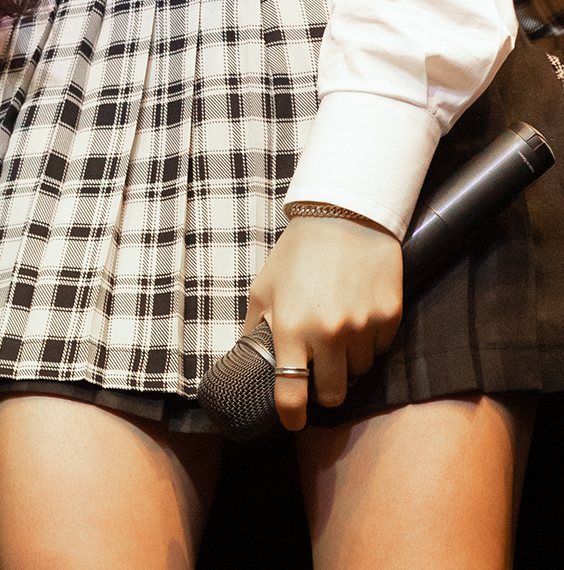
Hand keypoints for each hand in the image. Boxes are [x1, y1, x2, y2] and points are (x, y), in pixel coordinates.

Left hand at [243, 213, 402, 430]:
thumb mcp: (264, 287)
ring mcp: (361, 327)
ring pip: (360, 372)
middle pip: (332, 394)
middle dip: (325, 390)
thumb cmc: (297, 253)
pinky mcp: (389, 317)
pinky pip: (380, 349)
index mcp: (290, 328)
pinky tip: (359, 313)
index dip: (292, 417)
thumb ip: (256, 328)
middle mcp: (327, 333)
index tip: (293, 423)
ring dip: (349, 361)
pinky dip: (370, 341)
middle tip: (320, 372)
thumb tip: (248, 362)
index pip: (291, 395)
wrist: (343, 215)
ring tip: (340, 329)